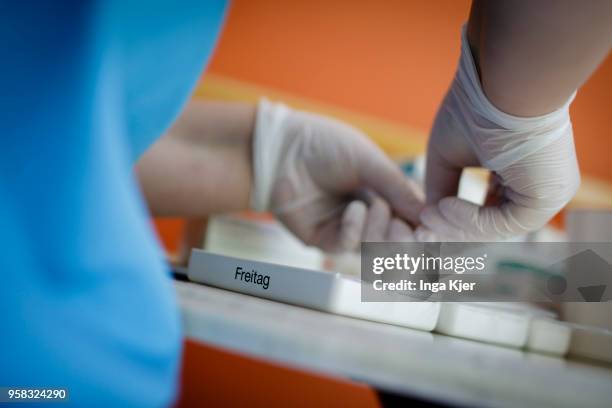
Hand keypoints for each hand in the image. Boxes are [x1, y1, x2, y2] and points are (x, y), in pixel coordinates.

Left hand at [251, 99, 423, 251]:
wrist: (283, 147)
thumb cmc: (325, 145)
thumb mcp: (370, 161)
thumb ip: (399, 188)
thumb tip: (428, 215)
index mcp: (383, 194)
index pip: (411, 220)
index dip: (422, 227)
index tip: (432, 226)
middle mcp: (366, 215)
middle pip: (395, 243)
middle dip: (405, 237)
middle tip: (407, 225)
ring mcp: (344, 229)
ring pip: (373, 249)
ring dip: (380, 229)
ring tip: (375, 205)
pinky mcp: (320, 238)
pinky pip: (346, 247)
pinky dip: (355, 229)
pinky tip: (354, 209)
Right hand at [418, 27, 579, 241]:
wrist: (504, 79)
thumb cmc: (476, 107)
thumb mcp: (449, 155)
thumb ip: (441, 187)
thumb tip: (428, 219)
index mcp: (520, 173)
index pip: (489, 209)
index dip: (456, 219)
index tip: (426, 218)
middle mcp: (537, 185)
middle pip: (493, 223)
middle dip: (454, 228)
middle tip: (422, 224)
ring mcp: (546, 193)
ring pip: (497, 227)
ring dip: (458, 226)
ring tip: (430, 214)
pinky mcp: (547, 197)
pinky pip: (504, 223)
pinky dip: (471, 221)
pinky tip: (445, 207)